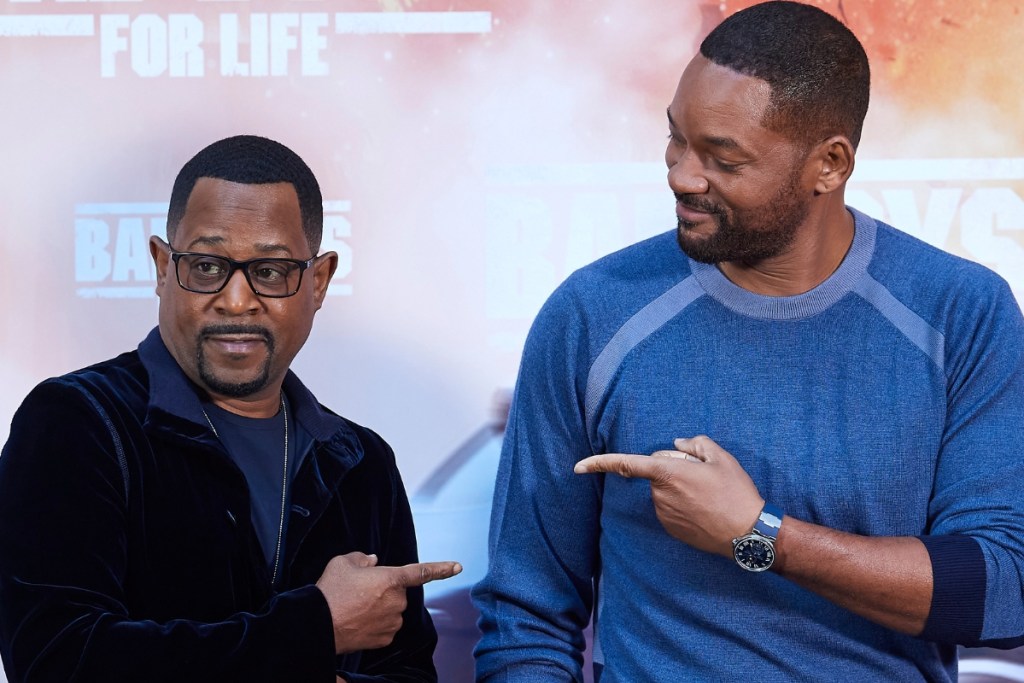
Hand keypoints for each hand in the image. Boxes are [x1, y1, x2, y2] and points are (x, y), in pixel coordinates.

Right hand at [316, 552, 461, 653]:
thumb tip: (372, 562)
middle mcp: (396, 601)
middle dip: (383, 590)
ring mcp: (392, 622)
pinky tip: (357, 621)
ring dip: (379, 608)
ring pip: (391, 610)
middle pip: (397, 592)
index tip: (458, 566)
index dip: (441, 568)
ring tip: (354, 607)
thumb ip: (361, 558)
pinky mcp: (385, 639)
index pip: (421, 571)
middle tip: (358, 592)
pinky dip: (375, 624)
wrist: (318, 625)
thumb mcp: (342, 563)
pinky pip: (385, 627)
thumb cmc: (330, 591)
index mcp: (390, 578)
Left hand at [574, 435, 762, 556]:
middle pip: (657, 472)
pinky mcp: (671, 528)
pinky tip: (705, 509)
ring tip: (709, 494)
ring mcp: (663, 514)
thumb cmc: (735, 492)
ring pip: (664, 490)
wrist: (747, 533)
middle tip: (703, 474)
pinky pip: (670, 507)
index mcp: (668, 473)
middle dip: (673, 468)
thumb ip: (695, 444)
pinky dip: (683, 504)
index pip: (626, 464)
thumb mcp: (721, 458)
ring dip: (679, 487)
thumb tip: (677, 444)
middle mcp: (659, 495)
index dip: (599, 463)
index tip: (578, 467)